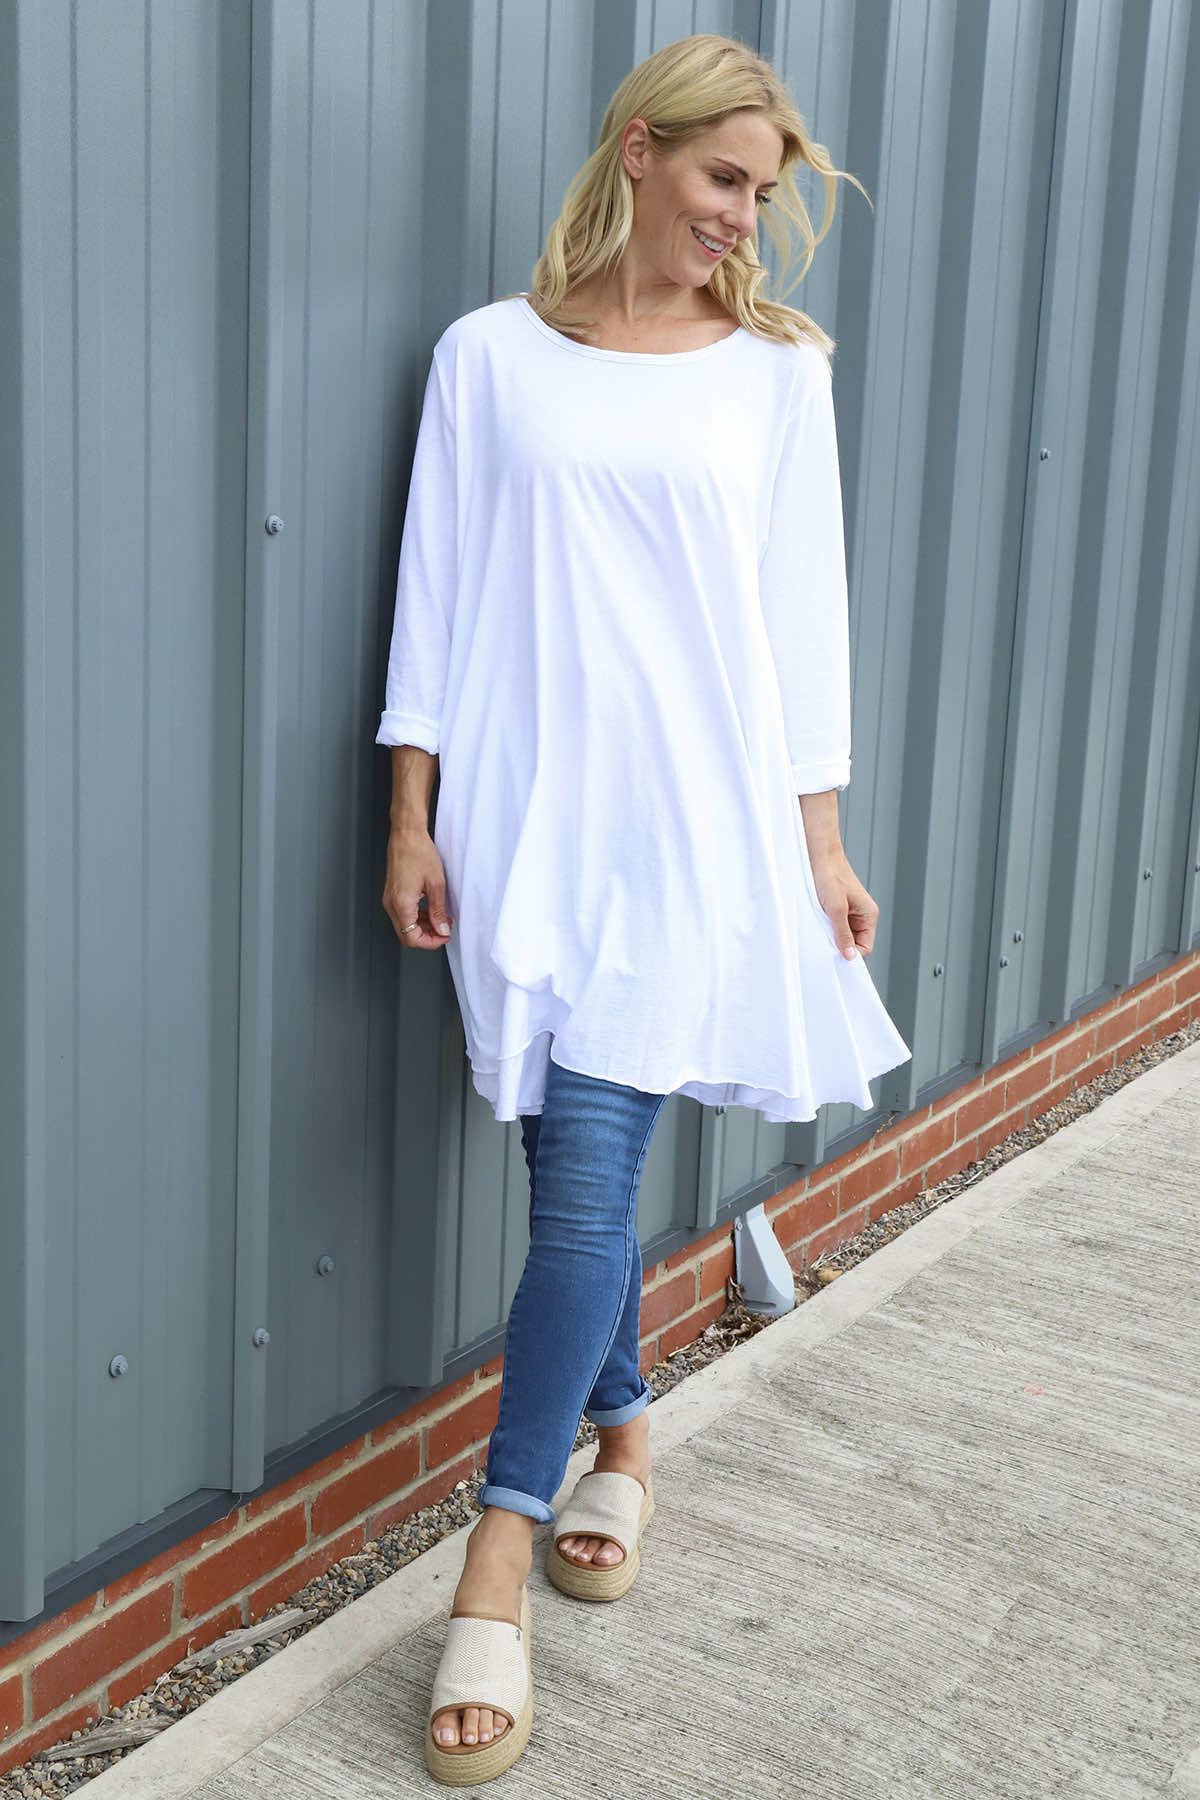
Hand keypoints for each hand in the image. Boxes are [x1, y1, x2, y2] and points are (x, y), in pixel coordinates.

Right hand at [383, 824, 453, 948]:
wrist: (406, 835)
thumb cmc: (419, 852)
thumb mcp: (436, 884)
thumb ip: (438, 911)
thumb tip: (442, 930)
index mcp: (401, 904)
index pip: (411, 938)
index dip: (430, 942)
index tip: (444, 936)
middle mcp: (391, 904)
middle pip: (406, 935)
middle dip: (427, 936)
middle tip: (445, 929)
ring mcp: (389, 899)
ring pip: (405, 926)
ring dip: (423, 927)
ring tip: (442, 919)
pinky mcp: (392, 893)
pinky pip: (403, 914)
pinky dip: (417, 917)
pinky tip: (431, 911)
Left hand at [808, 846, 877, 958]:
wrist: (818, 854)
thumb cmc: (830, 875)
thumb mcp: (836, 909)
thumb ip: (843, 934)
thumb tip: (849, 956)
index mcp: (869, 914)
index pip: (865, 947)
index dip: (851, 953)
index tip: (835, 954)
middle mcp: (862, 914)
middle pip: (853, 942)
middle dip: (840, 943)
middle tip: (824, 939)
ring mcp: (849, 911)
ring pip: (842, 934)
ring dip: (831, 934)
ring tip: (821, 925)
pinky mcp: (837, 907)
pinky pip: (834, 924)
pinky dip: (825, 925)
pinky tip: (817, 920)